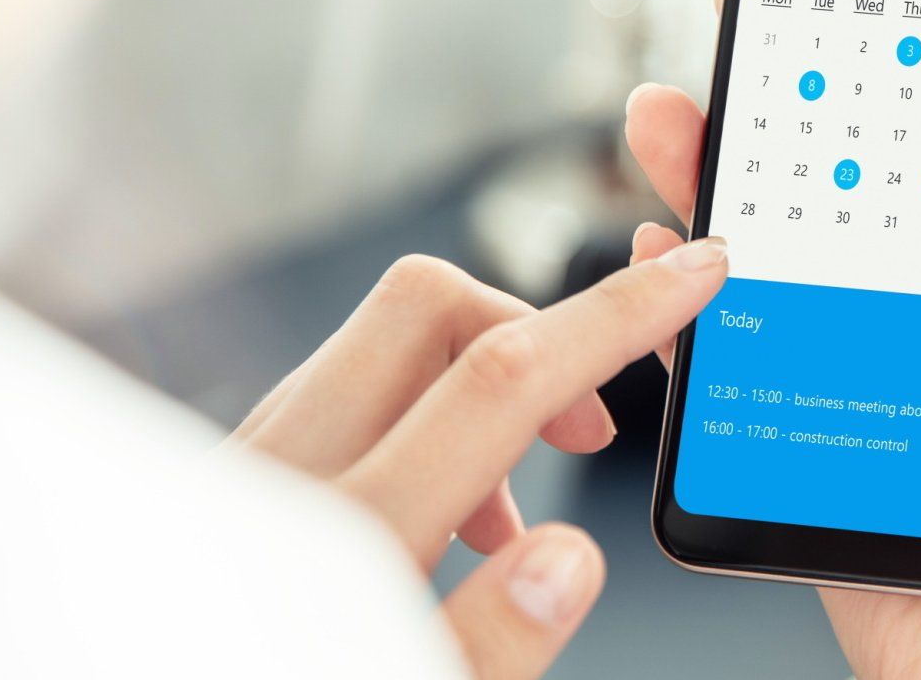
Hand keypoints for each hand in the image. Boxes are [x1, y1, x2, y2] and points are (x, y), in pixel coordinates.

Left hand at [227, 240, 729, 678]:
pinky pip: (339, 396)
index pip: (500, 377)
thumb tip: (568, 561)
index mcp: (340, 538)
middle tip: (586, 427)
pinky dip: (415, 421)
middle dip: (536, 331)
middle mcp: (278, 476)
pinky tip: (441, 517)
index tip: (690, 277)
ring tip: (511, 511)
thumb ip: (489, 645)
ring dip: (475, 387)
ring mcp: (243, 466)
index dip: (616, 317)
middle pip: (425, 304)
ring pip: (378, 345)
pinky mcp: (230, 477)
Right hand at [625, 48, 920, 677]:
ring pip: (801, 267)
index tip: (888, 1)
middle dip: (803, 115)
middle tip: (749, 40)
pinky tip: (676, 262)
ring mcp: (893, 384)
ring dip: (734, 191)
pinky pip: (755, 369)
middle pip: (871, 197)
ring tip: (682, 125)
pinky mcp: (832, 450)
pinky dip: (700, 316)